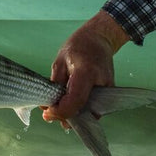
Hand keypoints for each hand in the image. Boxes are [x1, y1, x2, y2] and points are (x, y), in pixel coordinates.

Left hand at [41, 11, 129, 126]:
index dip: (60, 111)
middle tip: (49, 113)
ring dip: (72, 114)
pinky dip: (80, 109)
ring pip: (88, 113)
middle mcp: (101, 85)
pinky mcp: (108, 95)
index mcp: (87, 73)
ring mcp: (108, 91)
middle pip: (82, 111)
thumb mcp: (59, 62)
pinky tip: (68, 103)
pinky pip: (92, 109)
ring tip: (58, 106)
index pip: (75, 101)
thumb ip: (55, 85)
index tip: (47, 114)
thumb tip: (47, 106)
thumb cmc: (78, 47)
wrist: (98, 40)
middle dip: (64, 116)